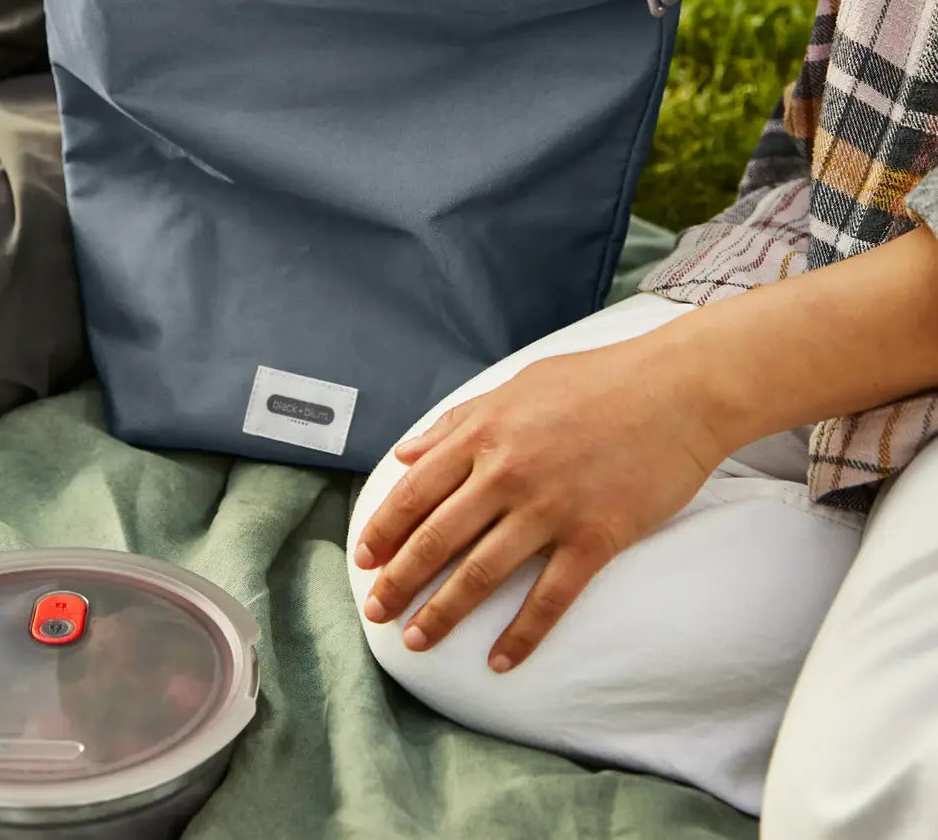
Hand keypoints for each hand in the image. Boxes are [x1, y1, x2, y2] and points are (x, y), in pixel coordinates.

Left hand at [352, 335, 725, 671]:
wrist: (677, 389)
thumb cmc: (598, 380)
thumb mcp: (518, 385)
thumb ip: (458, 421)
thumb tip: (407, 454)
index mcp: (484, 433)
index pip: (415, 492)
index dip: (384, 529)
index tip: (363, 559)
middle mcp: (506, 473)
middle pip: (437, 539)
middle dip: (400, 581)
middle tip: (376, 612)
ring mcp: (550, 509)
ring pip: (481, 573)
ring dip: (443, 613)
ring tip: (417, 640)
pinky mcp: (594, 537)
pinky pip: (549, 598)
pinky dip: (521, 635)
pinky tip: (500, 661)